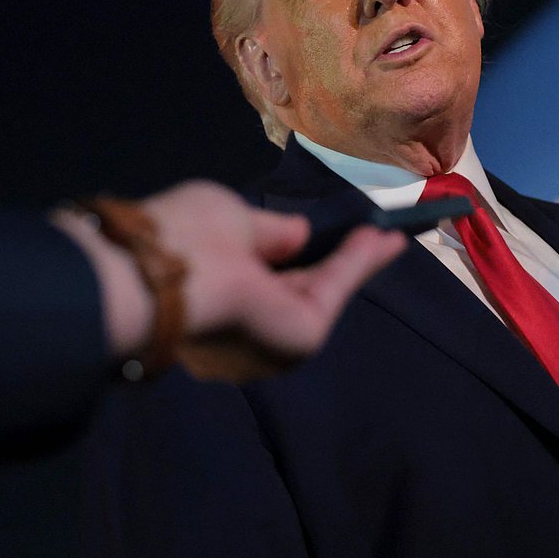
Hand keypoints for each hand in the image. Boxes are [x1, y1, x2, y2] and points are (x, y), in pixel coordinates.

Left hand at [142, 182, 404, 380]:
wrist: (168, 273)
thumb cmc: (183, 237)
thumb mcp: (230, 217)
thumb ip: (269, 232)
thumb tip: (300, 234)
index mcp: (216, 297)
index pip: (264, 275)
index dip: (299, 252)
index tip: (329, 233)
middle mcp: (244, 326)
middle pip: (302, 288)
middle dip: (341, 261)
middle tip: (376, 236)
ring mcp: (272, 339)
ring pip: (322, 290)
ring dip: (358, 261)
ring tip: (391, 235)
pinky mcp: (297, 340)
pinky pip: (331, 293)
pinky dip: (358, 265)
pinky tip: (384, 240)